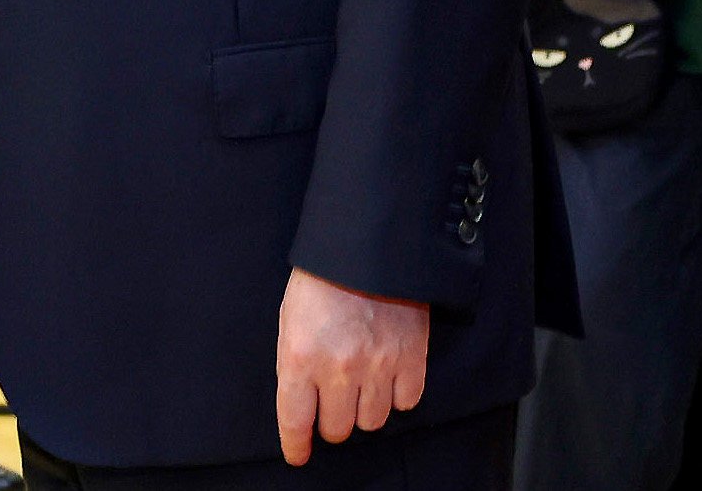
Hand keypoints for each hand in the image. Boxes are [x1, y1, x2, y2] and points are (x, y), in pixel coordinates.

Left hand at [275, 267, 428, 464]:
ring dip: (364, 410)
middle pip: (338, 429)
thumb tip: (301, 403)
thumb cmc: (320, 281)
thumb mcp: (290, 319)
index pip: (296, 419)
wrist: (366, 247)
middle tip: (332, 404)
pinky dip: (396, 396)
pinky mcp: (411, 360)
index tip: (297, 455)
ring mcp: (379, 367)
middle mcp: (340, 368)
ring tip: (360, 384)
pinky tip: (387, 375)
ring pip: (372, 422)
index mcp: (301, 356)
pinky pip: (406, 403)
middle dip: (331, 422)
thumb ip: (294, 363)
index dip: (296, 444)